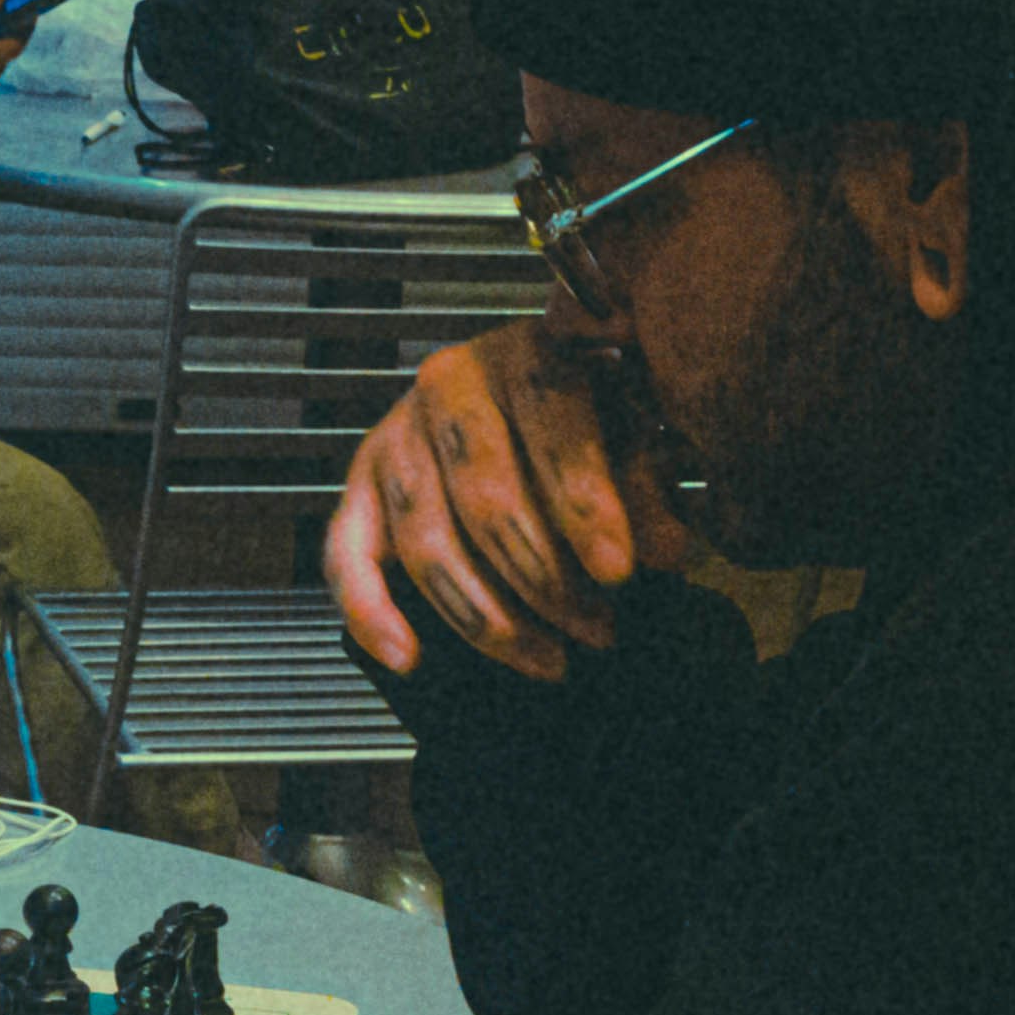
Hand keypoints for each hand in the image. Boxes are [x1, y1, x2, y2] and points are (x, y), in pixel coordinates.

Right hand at [323, 324, 697, 683]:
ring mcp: (395, 439)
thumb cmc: (589, 423)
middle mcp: (448, 386)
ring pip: (426, 540)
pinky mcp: (359, 492)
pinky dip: (371, 611)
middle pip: (485, 493)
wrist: (523, 409)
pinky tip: (406, 658)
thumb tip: (668, 551)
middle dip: (544, 576)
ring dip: (488, 616)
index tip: (619, 571)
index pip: (551, 422)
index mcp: (526, 354)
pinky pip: (346, 557)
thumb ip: (648, 487)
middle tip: (599, 631)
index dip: (583, 501)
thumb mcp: (633, 437)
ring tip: (551, 660)